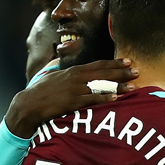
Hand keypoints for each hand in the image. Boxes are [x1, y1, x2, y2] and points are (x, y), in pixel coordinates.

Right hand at [5, 58, 139, 137]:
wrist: (28, 104)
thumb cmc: (39, 91)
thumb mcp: (51, 75)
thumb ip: (59, 67)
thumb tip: (59, 60)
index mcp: (73, 70)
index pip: (98, 64)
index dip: (114, 63)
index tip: (127, 60)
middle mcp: (76, 78)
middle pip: (103, 73)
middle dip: (121, 71)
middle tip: (136, 70)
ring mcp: (74, 90)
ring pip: (101, 85)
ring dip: (118, 85)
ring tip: (133, 85)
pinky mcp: (72, 102)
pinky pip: (92, 99)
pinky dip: (104, 98)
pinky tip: (116, 98)